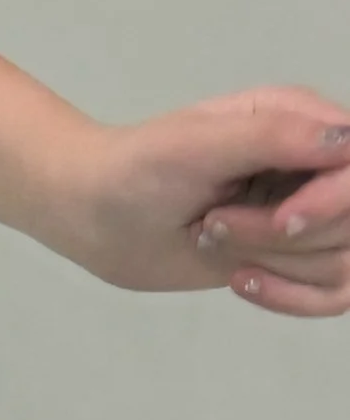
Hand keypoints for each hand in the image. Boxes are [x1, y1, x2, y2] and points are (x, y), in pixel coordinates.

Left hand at [52, 89, 349, 317]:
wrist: (94, 215)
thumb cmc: (137, 169)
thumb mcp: (197, 144)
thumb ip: (274, 136)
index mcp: (302, 121)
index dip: (335, 201)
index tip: (283, 219)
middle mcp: (316, 167)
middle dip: (281, 236)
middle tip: (214, 222)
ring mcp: (309, 216)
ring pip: (343, 263)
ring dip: (274, 263)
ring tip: (213, 237)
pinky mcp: (294, 260)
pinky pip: (336, 294)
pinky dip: (290, 298)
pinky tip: (240, 282)